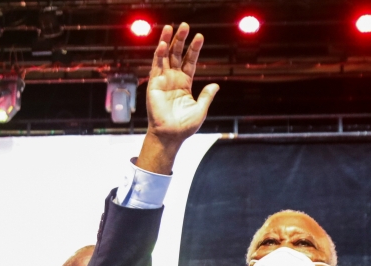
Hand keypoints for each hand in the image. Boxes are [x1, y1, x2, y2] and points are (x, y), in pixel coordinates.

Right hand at [137, 23, 219, 174]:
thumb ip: (207, 96)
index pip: (190, 62)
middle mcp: (173, 79)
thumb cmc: (184, 126)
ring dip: (167, 41)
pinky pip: (155, 66)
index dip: (194, 49)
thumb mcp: (201, 109)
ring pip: (165, 56)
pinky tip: (162, 44)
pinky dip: (158, 54)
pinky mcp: (154, 84)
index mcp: (185, 84)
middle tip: (185, 25)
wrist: (170, 135)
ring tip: (172, 27)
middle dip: (181, 40)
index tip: (200, 36)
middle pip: (177, 55)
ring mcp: (163, 80)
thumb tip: (216, 85)